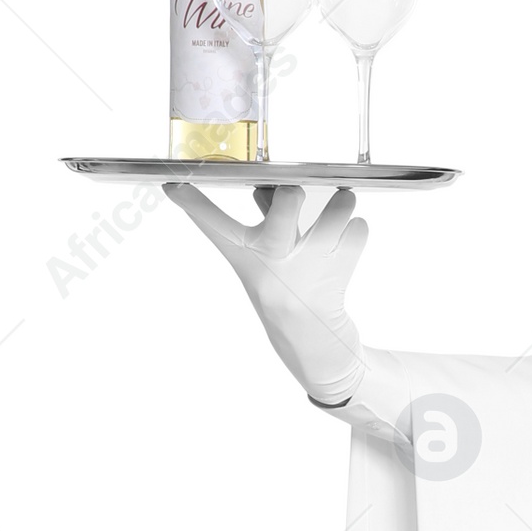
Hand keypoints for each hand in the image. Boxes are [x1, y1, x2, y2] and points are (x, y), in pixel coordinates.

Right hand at [163, 182, 368, 403]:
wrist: (311, 344)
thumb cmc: (286, 288)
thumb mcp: (267, 256)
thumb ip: (266, 216)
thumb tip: (269, 185)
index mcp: (246, 256)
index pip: (213, 224)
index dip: (193, 204)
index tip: (174, 186)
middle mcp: (273, 262)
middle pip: (286, 207)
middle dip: (294, 192)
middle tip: (296, 192)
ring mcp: (307, 269)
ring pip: (336, 212)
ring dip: (341, 203)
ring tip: (339, 207)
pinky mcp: (338, 275)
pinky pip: (357, 233)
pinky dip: (356, 231)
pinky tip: (346, 242)